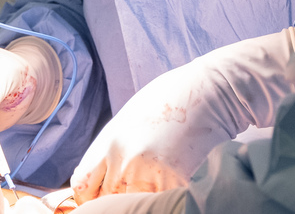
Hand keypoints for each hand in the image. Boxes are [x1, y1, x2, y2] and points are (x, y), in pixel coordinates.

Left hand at [71, 28, 294, 201]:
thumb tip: (100, 178)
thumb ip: (113, 150)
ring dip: (146, 196)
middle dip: (120, 195)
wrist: (213, 92)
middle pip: (109, 200)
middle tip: (138, 181)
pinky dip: (170, 197)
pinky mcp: (180, 185)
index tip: (98, 195)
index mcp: (111, 142)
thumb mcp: (130, 119)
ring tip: (162, 173)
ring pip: (138, 205)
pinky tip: (179, 177)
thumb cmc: (172, 99)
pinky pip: (165, 202)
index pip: (82, 186)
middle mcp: (126, 161)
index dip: (90, 195)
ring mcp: (153, 175)